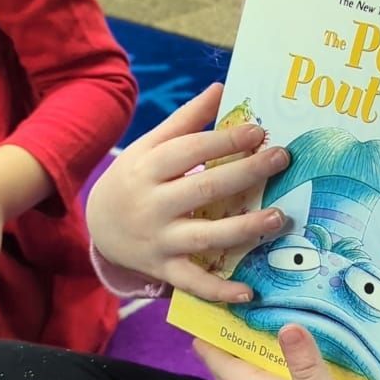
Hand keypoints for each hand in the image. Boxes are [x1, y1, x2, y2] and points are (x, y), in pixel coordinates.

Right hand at [85, 82, 291, 301]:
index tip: (258, 131)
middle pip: (203, 189)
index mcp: (148, 168)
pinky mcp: (164, 270)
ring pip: (205, 236)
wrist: (98, 226)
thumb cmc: (135, 178)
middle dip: (244, 174)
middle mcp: (152, 205)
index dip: (224, 140)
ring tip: (280, 217)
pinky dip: (220, 290)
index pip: (189, 151)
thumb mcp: (150, 146)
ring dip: (244, 229)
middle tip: (281, 159)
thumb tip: (221, 88)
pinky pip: (194, 282)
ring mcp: (159, 241)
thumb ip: (186, 120)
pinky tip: (249, 291)